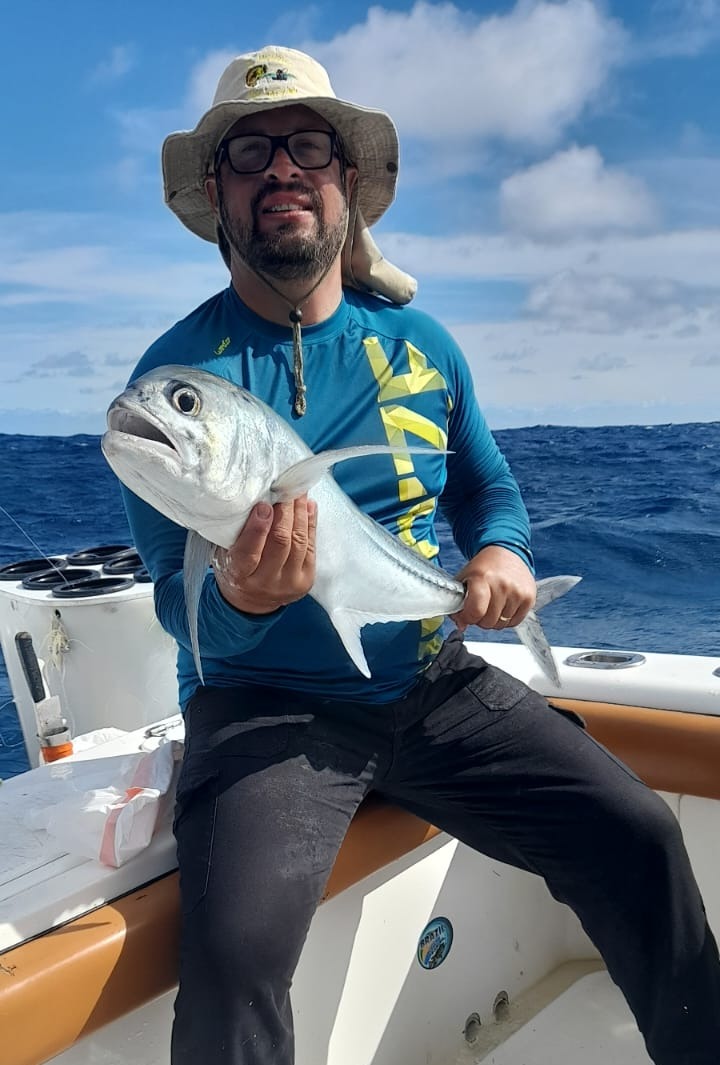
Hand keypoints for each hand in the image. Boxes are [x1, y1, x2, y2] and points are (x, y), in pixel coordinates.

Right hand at [212, 495, 316, 613]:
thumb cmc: (234, 569)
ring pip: (299, 542)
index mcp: (239, 575)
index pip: (249, 552)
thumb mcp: (224, 553)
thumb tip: (256, 498)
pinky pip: (311, 546)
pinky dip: (310, 524)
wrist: (251, 602)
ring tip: (299, 492)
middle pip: (280, 542)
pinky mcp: (306, 580)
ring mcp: (289, 583)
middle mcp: (266, 582)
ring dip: (300, 513)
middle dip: (285, 511)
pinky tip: (308, 506)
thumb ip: (235, 532)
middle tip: (286, 488)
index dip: (258, 526)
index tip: (264, 504)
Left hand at [450, 545, 534, 630]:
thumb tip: (461, 625)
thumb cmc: (483, 567)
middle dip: (480, 619)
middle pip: (488, 621)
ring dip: (494, 620)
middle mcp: (503, 584)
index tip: (466, 614)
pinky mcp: (529, 598)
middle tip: (479, 608)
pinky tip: (503, 606)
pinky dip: (507, 619)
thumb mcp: (464, 578)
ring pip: (502, 624)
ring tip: (491, 605)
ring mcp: (518, 592)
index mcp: (483, 577)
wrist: (506, 551)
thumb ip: (457, 603)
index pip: (476, 611)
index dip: (468, 618)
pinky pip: (515, 622)